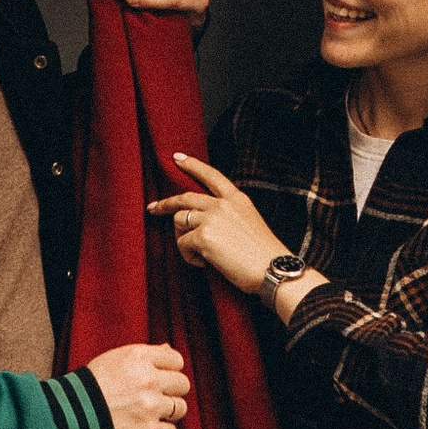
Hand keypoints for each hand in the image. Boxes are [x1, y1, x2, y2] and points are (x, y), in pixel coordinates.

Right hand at [84, 338, 192, 428]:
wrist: (69, 420)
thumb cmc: (88, 389)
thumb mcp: (113, 360)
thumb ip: (144, 355)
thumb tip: (168, 349)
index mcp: (138, 357)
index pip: (176, 361)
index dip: (169, 371)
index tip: (160, 379)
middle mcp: (148, 379)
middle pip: (182, 384)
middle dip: (171, 392)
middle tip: (154, 398)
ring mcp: (150, 407)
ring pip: (180, 408)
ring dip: (168, 412)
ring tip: (147, 415)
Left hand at [148, 151, 291, 298]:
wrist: (274, 271)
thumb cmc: (263, 256)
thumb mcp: (250, 223)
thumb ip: (227, 215)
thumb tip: (200, 221)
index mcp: (237, 199)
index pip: (211, 176)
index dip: (192, 165)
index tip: (177, 158)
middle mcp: (223, 204)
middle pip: (184, 198)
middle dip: (165, 204)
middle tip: (153, 208)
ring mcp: (212, 218)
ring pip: (179, 222)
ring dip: (183, 239)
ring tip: (200, 255)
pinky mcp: (203, 236)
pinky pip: (182, 244)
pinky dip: (189, 257)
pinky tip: (206, 263)